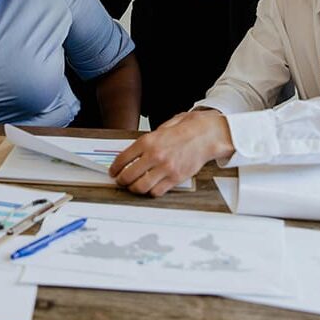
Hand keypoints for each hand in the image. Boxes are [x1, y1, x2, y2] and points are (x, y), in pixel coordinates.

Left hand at [108, 109, 233, 196]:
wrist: (206, 135)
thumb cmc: (186, 129)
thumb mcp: (161, 127)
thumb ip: (147, 139)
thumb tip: (134, 151)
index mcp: (148, 141)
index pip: (123, 159)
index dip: (115, 168)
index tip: (113, 172)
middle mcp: (155, 156)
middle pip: (129, 175)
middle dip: (122, 181)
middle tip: (121, 181)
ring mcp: (165, 168)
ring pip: (141, 187)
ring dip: (134, 189)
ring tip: (134, 187)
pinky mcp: (175, 178)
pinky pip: (157, 191)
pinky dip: (151, 192)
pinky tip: (150, 188)